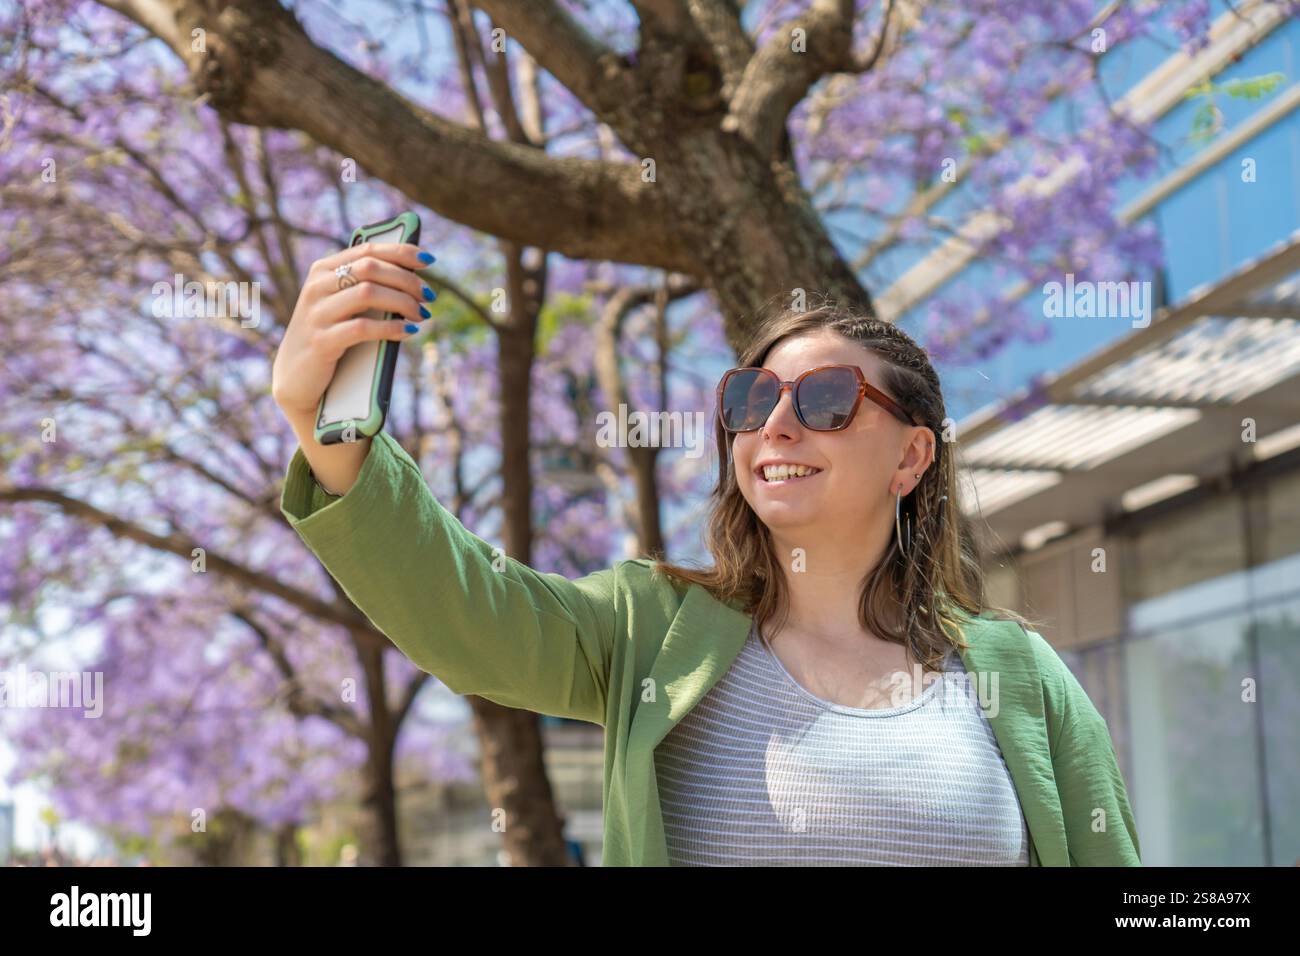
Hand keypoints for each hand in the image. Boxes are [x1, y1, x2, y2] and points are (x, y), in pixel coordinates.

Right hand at [271, 242, 433, 419]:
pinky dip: (391, 328)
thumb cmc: (329, 337)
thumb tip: (412, 278)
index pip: (367, 250)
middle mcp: (317, 286)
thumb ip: (365, 287)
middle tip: (428, 296)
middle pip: (371, 268)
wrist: (296, 378)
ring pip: (368, 293)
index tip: (428, 261)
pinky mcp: (321, 341)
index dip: (401, 252)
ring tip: (421, 314)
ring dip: (403, 302)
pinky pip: (363, 328)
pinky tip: (408, 331)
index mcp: (323, 271)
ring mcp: (317, 313)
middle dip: (407, 280)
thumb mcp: (342, 307)